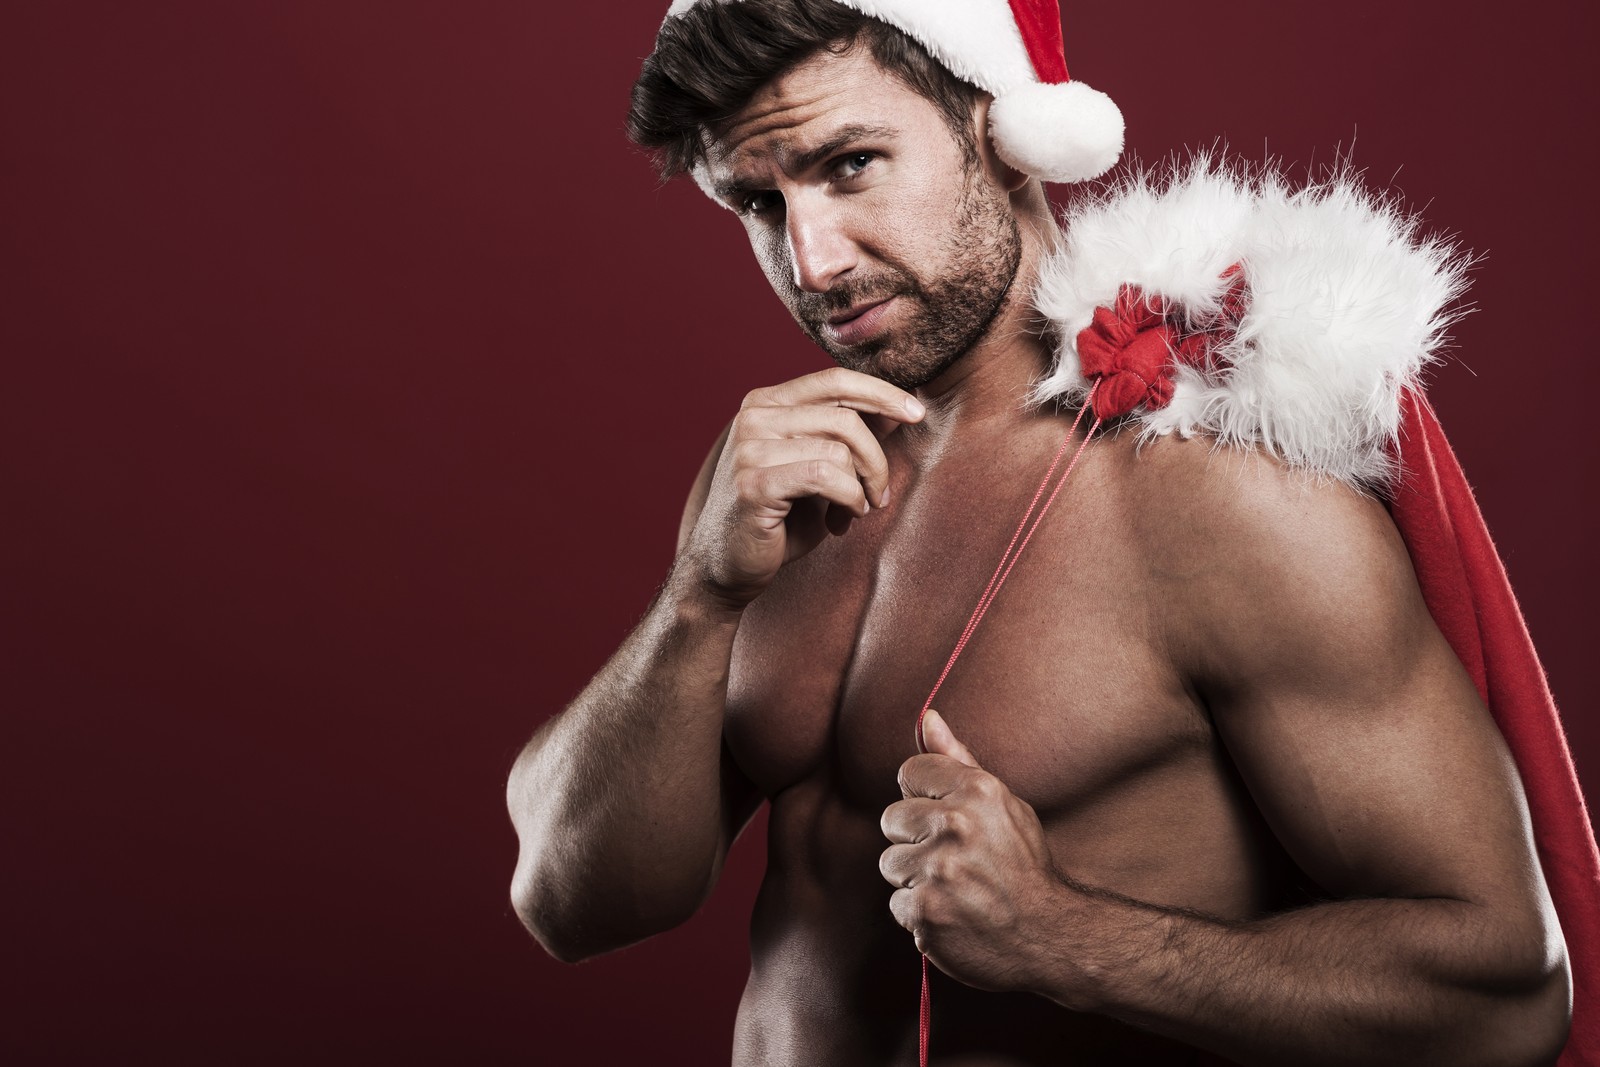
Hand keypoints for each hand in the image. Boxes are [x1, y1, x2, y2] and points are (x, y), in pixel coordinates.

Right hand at [681, 367, 923, 608]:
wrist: (727, 567)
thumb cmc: (779, 518)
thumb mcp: (820, 468)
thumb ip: (850, 438)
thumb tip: (902, 409)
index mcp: (767, 403)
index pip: (835, 381)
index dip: (882, 393)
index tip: (916, 414)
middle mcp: (754, 417)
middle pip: (845, 417)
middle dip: (876, 460)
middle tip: (880, 494)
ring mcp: (749, 448)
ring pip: (839, 449)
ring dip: (863, 487)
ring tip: (855, 511)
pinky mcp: (754, 483)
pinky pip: (825, 477)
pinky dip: (848, 499)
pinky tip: (843, 520)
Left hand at [880, 709, 1068, 993]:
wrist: (1051, 936)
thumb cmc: (1023, 866)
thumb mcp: (1004, 805)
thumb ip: (958, 761)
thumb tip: (927, 716)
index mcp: (977, 790)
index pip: (910, 772)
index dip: (925, 798)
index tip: (949, 820)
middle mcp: (955, 825)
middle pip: (892, 819)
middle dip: (917, 840)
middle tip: (958, 861)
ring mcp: (938, 870)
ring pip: (891, 863)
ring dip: (916, 879)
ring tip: (957, 889)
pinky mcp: (925, 912)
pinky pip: (898, 903)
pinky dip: (921, 915)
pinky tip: (955, 915)